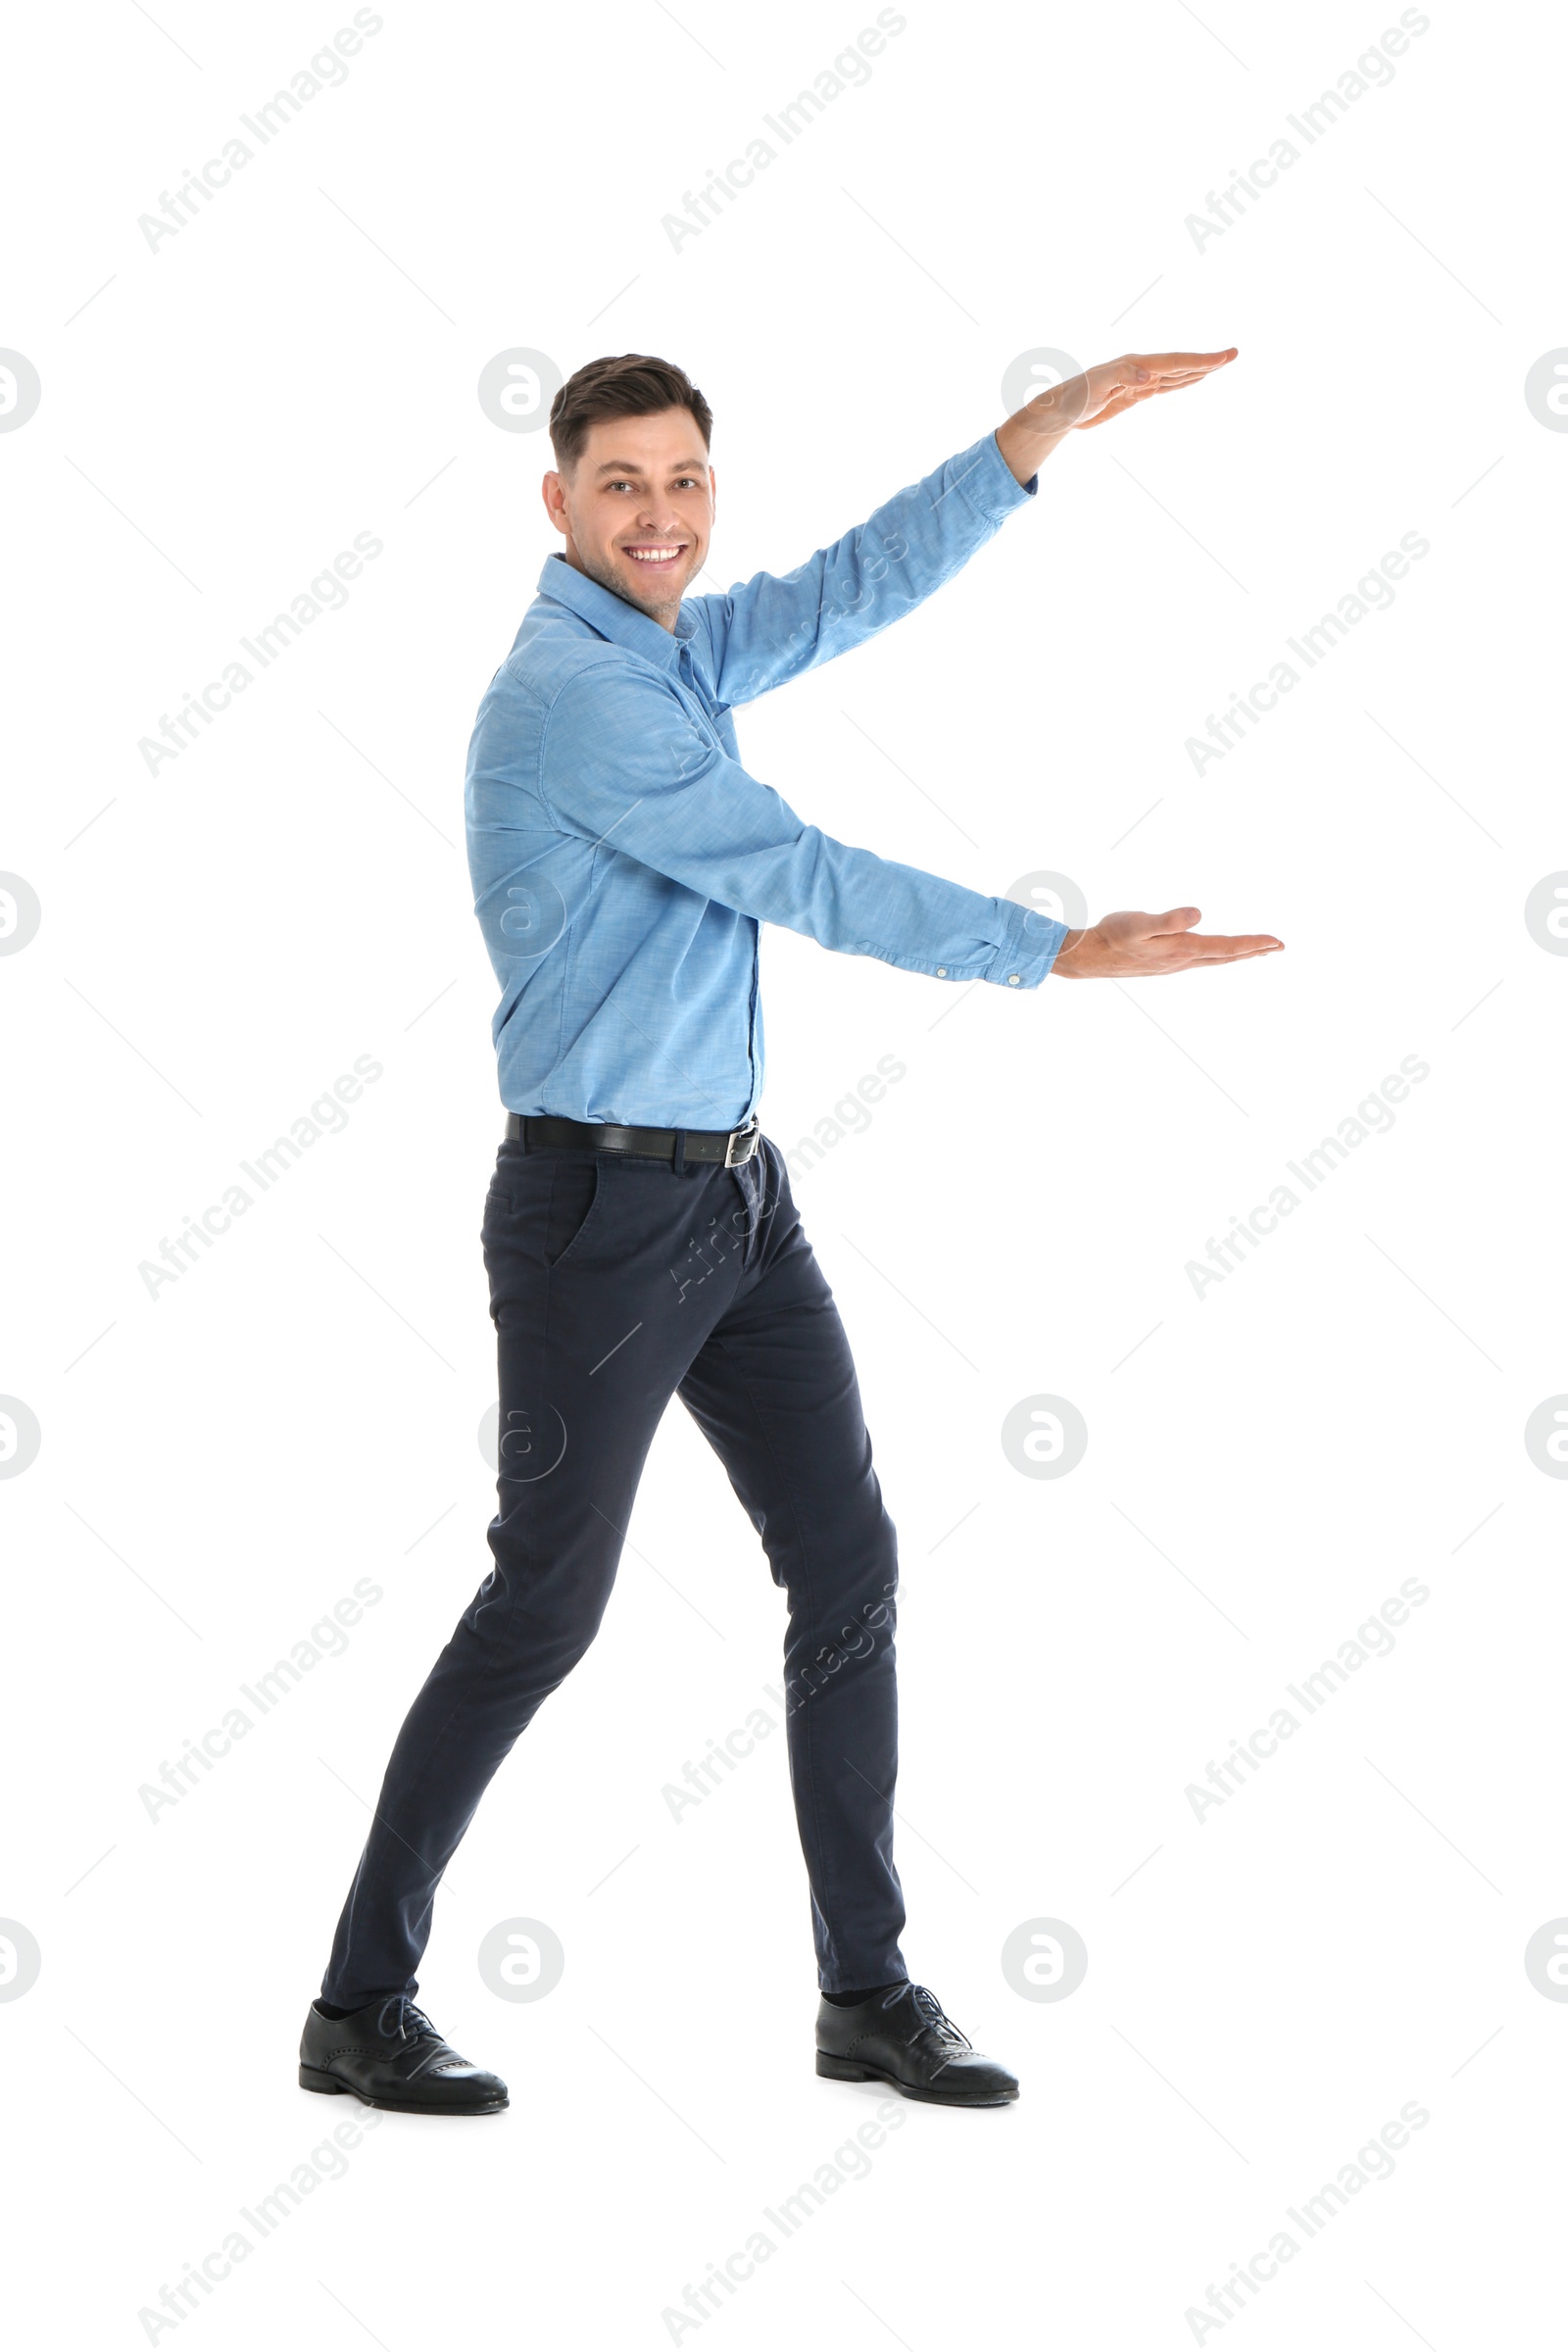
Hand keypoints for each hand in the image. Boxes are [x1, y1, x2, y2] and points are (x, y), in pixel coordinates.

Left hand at [996, 349, 1236, 481]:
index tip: (1225, 357)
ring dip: (1199, 369)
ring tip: (1221, 364)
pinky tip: (1192, 379)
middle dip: (1208, 361)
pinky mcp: (1134, 394)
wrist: (1057, 410)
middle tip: (1234, 354)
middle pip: (1181, 364)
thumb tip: (1151, 377)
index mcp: (1136, 365)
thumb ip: (1123, 377)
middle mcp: (1141, 369)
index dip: (1201, 360)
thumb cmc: (1073, 398)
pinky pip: (1165, 386)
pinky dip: (1182, 382)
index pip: (1176, 361)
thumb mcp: (1095, 387)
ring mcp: (1139, 381)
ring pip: (1176, 374)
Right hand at [1051, 906, 1282, 978]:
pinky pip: (1201, 960)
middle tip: (1279, 947)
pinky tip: (1215, 954)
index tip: (1277, 942)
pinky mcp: (1165, 963)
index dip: (1254, 943)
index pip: (1227, 947)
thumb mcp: (1139, 922)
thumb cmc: (1112, 935)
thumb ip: (1169, 920)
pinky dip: (1218, 956)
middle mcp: (1182, 960)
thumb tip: (1199, 915)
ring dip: (1237, 955)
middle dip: (1254, 951)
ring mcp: (1174, 964)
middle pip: (1226, 956)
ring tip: (1256, 951)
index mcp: (1182, 949)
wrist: (1090, 957)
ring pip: (1215, 960)